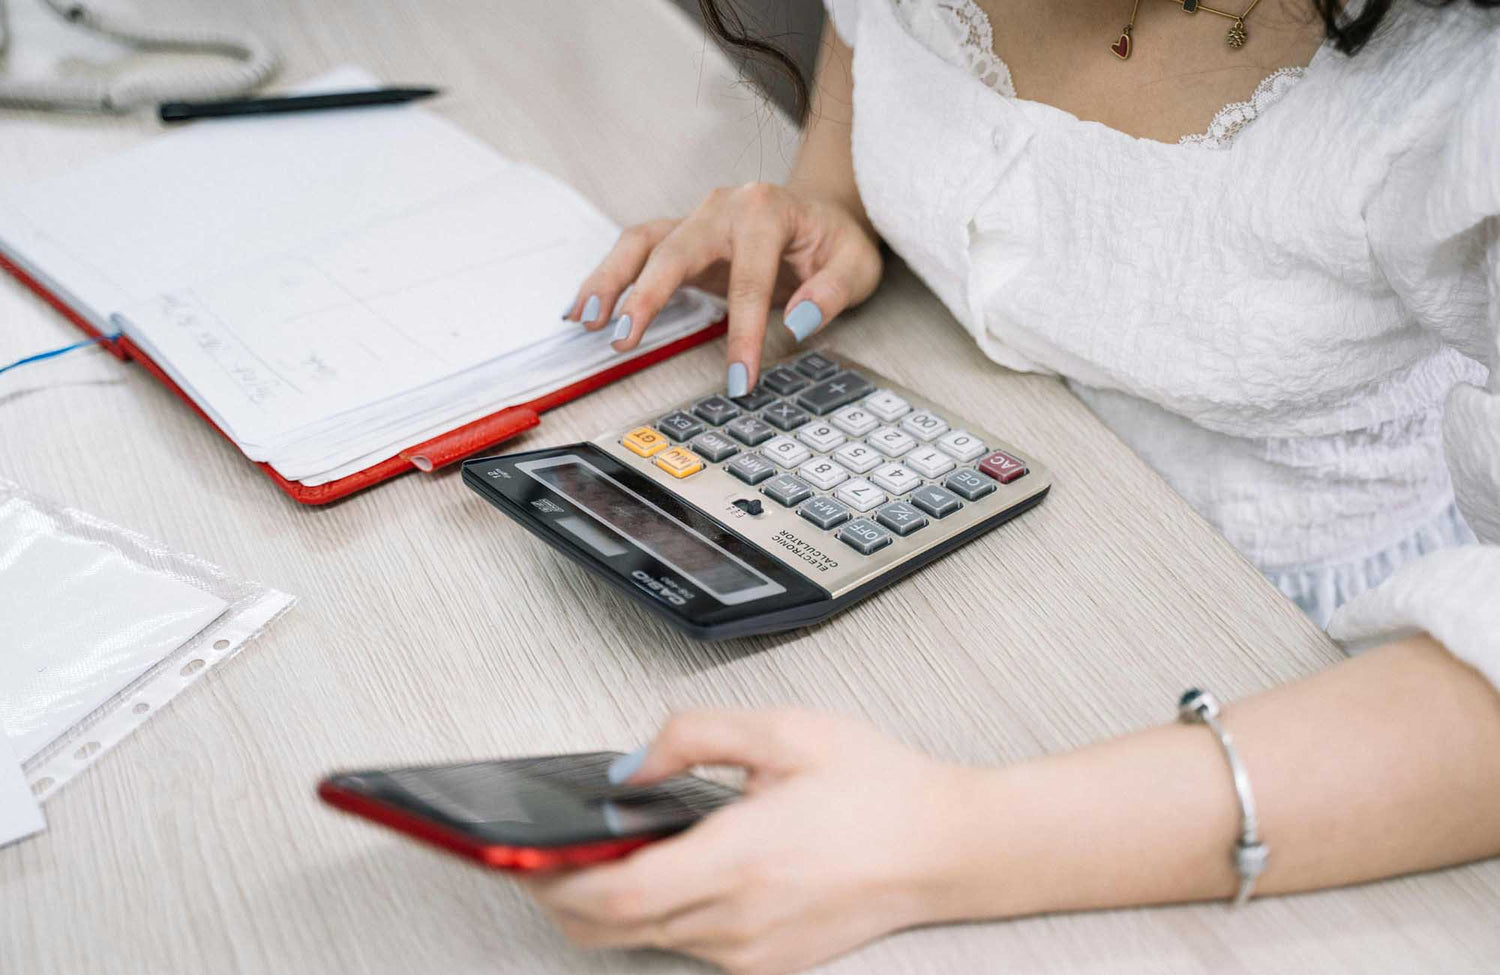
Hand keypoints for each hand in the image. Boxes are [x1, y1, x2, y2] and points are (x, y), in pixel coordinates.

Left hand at [521, 709, 972, 974]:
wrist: (948, 847)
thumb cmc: (880, 788)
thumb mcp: (786, 731)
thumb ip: (694, 734)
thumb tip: (631, 765)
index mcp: (742, 858)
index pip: (617, 895)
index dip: (555, 881)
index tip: (523, 856)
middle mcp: (740, 919)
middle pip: (613, 930)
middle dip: (561, 897)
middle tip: (538, 857)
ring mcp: (752, 952)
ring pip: (645, 941)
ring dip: (608, 907)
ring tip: (597, 857)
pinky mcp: (765, 963)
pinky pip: (685, 947)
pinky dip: (655, 917)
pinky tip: (664, 873)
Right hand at [562, 183, 882, 395]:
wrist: (822, 214)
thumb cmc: (835, 241)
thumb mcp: (856, 266)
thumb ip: (831, 292)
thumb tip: (797, 320)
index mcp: (766, 211)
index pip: (749, 279)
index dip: (742, 335)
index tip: (738, 381)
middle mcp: (722, 207)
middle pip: (675, 250)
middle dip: (647, 296)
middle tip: (625, 340)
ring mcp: (696, 218)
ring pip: (641, 244)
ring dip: (609, 281)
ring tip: (586, 321)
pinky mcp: (680, 236)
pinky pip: (635, 252)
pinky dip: (607, 278)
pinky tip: (583, 309)